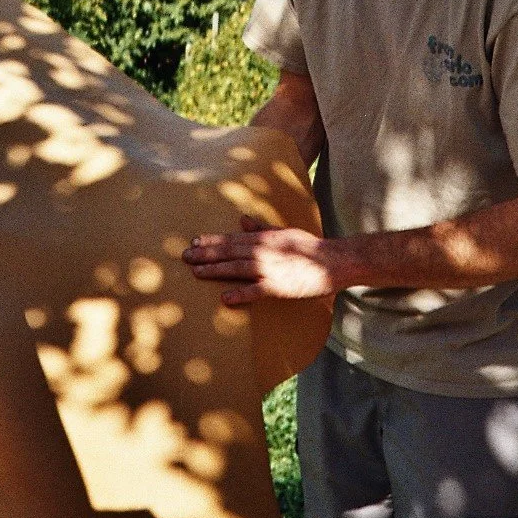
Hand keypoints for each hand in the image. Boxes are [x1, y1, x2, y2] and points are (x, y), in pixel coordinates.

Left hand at [182, 216, 343, 305]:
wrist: (332, 261)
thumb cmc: (308, 246)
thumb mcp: (283, 232)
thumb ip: (261, 228)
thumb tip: (242, 220)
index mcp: (264, 238)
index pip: (232, 238)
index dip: (211, 241)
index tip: (194, 242)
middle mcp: (263, 250)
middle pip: (229, 252)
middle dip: (205, 254)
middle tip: (185, 256)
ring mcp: (270, 268)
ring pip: (236, 268)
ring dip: (215, 269)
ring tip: (196, 272)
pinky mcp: (278, 286)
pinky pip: (255, 290)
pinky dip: (240, 293)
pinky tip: (225, 297)